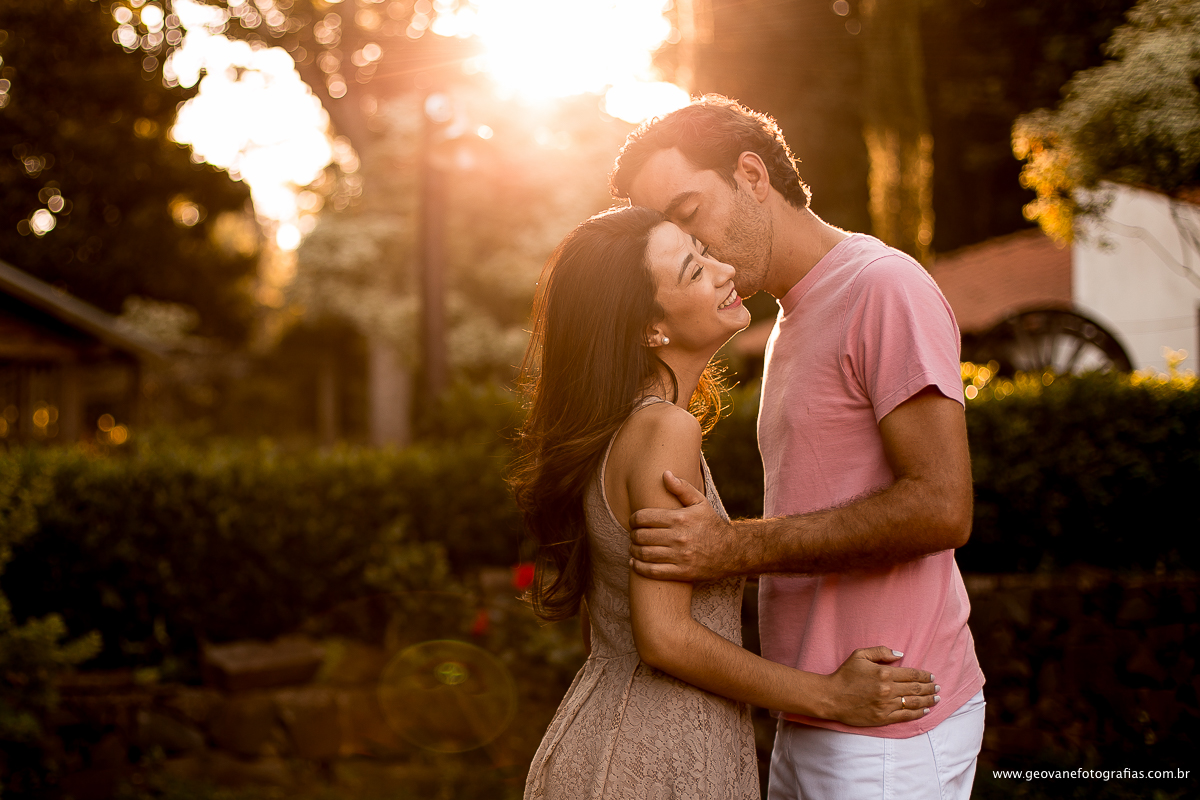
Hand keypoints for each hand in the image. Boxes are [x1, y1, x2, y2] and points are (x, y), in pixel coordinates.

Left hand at [628, 471, 738, 581]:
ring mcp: (680, 556)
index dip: (633, 519)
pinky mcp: (682, 572)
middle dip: (633, 535)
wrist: (732, 551)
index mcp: (680, 518)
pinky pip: (653, 571)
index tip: (633, 521)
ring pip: (644, 554)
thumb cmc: (712, 524)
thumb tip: (665, 474)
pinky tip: (635, 563)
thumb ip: (682, 488)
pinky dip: (639, 567)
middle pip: (641, 536)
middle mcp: (679, 537)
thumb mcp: (700, 503)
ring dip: (633, 551)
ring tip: (633, 548)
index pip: (643, 517)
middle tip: (633, 535)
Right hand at [822, 646, 938, 726]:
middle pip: (916, 689)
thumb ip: (881, 651)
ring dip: (928, 700)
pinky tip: (926, 710)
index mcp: (884, 673)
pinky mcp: (883, 718)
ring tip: (937, 698)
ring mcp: (886, 705)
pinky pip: (906, 716)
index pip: (911, 674)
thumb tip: (900, 655)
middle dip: (930, 688)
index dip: (924, 675)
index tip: (931, 676)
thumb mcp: (860, 655)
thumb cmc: (845, 675)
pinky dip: (918, 713)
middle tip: (938, 687)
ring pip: (914, 703)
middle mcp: (888, 689)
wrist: (831, 698)